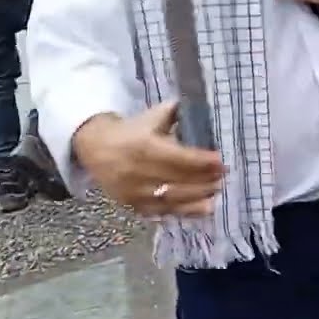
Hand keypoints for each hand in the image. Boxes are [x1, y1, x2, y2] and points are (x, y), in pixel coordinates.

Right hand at [73, 103, 224, 215]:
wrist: (95, 148)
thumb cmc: (131, 131)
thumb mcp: (151, 117)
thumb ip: (176, 112)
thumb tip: (200, 106)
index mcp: (142, 147)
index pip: (178, 158)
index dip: (202, 161)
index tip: (221, 161)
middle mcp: (136, 172)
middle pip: (177, 180)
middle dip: (204, 179)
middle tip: (223, 175)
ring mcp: (133, 192)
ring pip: (171, 198)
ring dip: (198, 196)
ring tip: (216, 189)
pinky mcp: (132, 205)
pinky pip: (162, 212)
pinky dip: (186, 211)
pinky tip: (205, 207)